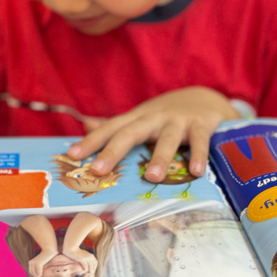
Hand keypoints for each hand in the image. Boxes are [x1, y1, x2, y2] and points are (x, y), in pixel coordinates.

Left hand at [28, 247, 59, 276]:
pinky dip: (39, 274)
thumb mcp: (41, 262)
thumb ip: (39, 267)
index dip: (34, 275)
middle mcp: (31, 262)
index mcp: (31, 262)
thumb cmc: (46, 256)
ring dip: (37, 276)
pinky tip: (41, 276)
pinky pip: (38, 270)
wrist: (49, 250)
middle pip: (32, 272)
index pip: (31, 271)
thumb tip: (39, 274)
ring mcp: (34, 263)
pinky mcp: (38, 263)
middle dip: (35, 276)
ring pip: (34, 272)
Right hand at [61, 246, 97, 275]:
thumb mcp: (84, 254)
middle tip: (92, 272)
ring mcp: (86, 257)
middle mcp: (90, 256)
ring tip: (89, 272)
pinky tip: (85, 270)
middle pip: (93, 264)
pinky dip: (86, 268)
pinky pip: (85, 265)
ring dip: (90, 269)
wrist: (72, 248)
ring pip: (90, 265)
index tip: (94, 269)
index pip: (95, 261)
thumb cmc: (77, 252)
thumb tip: (88, 263)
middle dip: (93, 268)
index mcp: (91, 255)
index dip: (95, 266)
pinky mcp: (82, 259)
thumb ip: (87, 257)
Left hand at [67, 87, 238, 182]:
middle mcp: (153, 119)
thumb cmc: (165, 116)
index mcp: (136, 119)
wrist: (204, 98)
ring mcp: (177, 121)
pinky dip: (199, 155)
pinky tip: (196, 172)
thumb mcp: (139, 119)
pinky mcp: (200, 125)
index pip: (110, 129)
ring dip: (160, 157)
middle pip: (130, 133)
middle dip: (113, 151)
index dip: (91, 142)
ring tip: (152, 178)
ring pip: (167, 139)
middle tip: (98, 171)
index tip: (72, 156)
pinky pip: (200, 141)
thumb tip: (85, 125)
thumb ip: (115, 126)